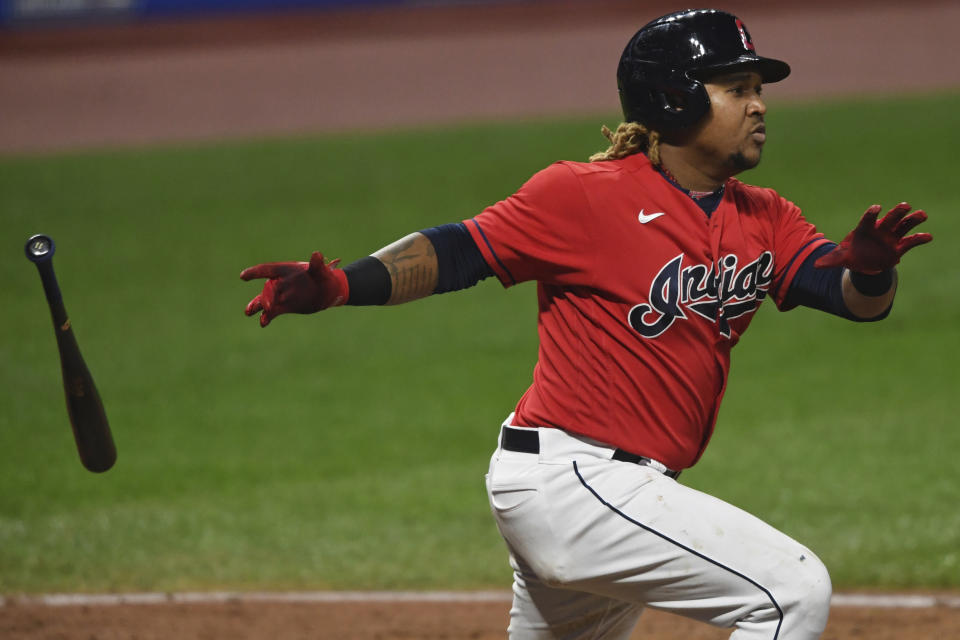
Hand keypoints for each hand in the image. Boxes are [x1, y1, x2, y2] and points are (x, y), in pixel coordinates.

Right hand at [240, 252, 347, 326]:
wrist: (326, 293)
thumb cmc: (323, 277)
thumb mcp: (321, 271)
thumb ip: (317, 265)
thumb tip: (317, 255)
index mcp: (285, 270)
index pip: (267, 269)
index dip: (254, 273)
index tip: (243, 276)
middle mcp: (279, 282)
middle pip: (268, 288)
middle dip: (267, 296)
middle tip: (269, 305)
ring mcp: (279, 295)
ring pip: (264, 300)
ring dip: (256, 306)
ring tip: (248, 312)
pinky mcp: (283, 307)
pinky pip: (271, 312)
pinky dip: (266, 317)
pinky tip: (263, 323)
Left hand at [814, 202, 931, 273]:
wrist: (864, 263)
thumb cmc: (852, 255)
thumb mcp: (840, 258)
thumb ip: (831, 260)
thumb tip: (816, 266)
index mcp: (865, 229)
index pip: (868, 219)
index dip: (872, 213)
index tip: (877, 208)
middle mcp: (880, 230)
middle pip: (890, 218)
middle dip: (897, 212)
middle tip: (905, 205)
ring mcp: (891, 237)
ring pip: (904, 225)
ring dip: (913, 219)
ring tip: (922, 214)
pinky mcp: (900, 247)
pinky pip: (911, 241)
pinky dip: (919, 238)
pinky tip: (928, 236)